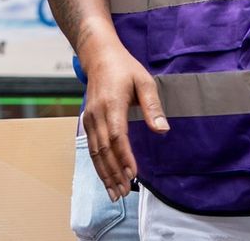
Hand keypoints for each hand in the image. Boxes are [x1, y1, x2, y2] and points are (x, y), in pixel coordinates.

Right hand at [81, 41, 168, 200]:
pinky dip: (97, 165)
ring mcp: (89, 116)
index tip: (133, 175)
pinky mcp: (87, 119)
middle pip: (103, 149)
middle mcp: (97, 112)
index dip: (124, 157)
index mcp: (112, 103)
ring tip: (114, 193)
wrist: (98, 54)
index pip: (117, 135)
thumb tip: (162, 130)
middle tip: (124, 193)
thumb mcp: (144, 81)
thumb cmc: (124, 67)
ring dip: (104, 173)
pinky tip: (105, 177)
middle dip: (113, 173)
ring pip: (95, 151)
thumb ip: (153, 107)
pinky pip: (91, 146)